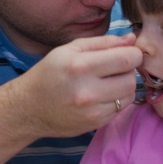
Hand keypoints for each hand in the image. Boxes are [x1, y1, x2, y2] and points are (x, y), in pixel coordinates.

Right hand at [16, 34, 141, 136]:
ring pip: (128, 94)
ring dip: (123, 85)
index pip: (126, 59)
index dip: (133, 53)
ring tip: (107, 81)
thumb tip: (131, 39)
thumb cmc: (49, 73)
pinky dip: (116, 99)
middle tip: (114, 67)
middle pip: (130, 78)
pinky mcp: (96, 124)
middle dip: (128, 70)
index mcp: (80, 66)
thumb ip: (103, 42)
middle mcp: (88, 91)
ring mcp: (93, 111)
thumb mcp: (69, 50)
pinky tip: (101, 94)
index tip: (127, 52)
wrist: (29, 108)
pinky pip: (120, 108)